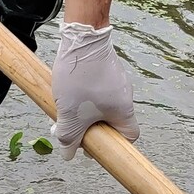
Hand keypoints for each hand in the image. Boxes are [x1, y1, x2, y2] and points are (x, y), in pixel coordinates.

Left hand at [51, 22, 138, 160]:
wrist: (81, 38)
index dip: (113, 145)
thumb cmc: (80, 79)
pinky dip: (82, 97)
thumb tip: (68, 155)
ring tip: (64, 110)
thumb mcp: (70, 116)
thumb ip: (69, 139)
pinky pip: (95, 93)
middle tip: (71, 129)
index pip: (129, 136)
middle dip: (90, 129)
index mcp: (124, 110)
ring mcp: (116, 82)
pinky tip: (66, 93)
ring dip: (83, 113)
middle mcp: (125, 96)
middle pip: (110, 123)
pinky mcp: (105, 71)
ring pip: (100, 107)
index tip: (94, 145)